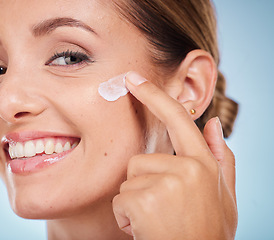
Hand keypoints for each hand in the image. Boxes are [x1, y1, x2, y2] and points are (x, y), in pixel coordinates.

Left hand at [112, 72, 237, 239]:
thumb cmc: (206, 230)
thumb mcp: (224, 195)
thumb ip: (222, 157)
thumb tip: (214, 123)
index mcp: (204, 164)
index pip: (177, 119)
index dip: (153, 96)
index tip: (132, 79)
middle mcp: (187, 168)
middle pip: (140, 161)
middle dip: (143, 185)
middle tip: (162, 210)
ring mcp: (165, 183)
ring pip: (129, 180)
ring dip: (136, 201)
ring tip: (156, 219)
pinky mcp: (143, 200)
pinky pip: (120, 200)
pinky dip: (127, 217)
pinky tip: (145, 229)